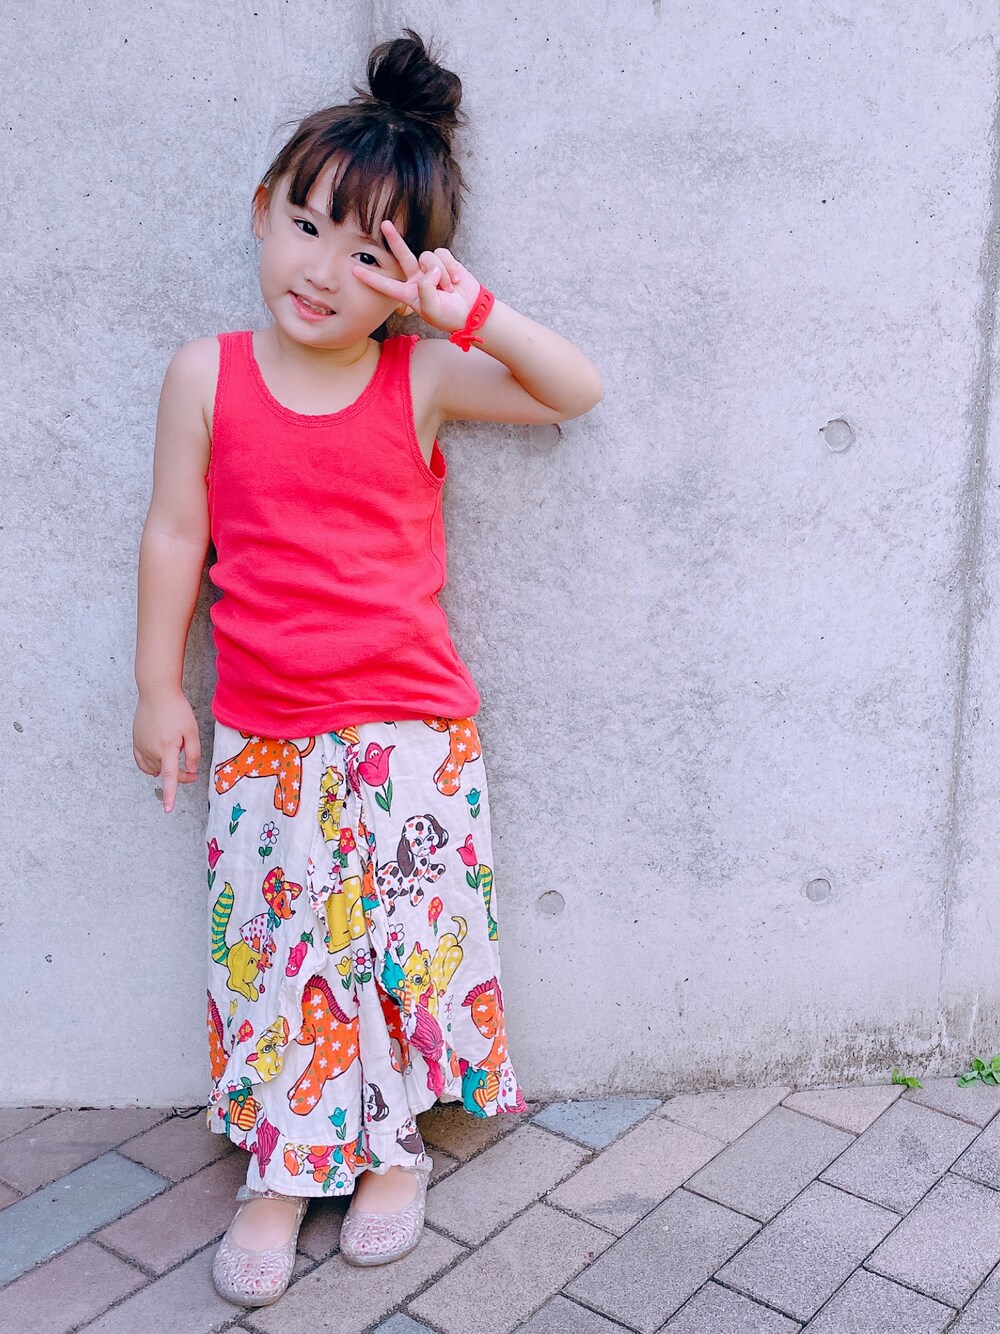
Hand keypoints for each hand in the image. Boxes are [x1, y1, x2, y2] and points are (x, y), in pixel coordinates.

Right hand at [133, 688, 200, 813]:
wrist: (156, 692)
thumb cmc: (177, 709)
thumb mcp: (192, 730)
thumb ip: (193, 752)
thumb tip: (191, 771)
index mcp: (167, 748)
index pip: (170, 776)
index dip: (170, 794)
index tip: (168, 809)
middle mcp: (151, 750)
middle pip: (164, 773)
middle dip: (179, 774)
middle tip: (190, 769)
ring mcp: (141, 746)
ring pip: (152, 769)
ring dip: (164, 769)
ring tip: (174, 756)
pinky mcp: (135, 741)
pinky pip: (141, 762)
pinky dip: (149, 766)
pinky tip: (158, 761)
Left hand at [353, 220, 481, 333]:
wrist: (471, 312)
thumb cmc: (449, 316)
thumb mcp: (432, 309)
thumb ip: (426, 290)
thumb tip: (430, 270)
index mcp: (408, 293)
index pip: (386, 285)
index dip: (371, 278)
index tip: (354, 270)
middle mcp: (417, 278)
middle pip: (402, 255)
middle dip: (394, 239)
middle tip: (384, 223)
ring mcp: (430, 269)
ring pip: (428, 258)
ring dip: (441, 274)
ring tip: (449, 289)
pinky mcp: (445, 262)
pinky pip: (443, 255)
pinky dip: (451, 268)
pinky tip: (456, 281)